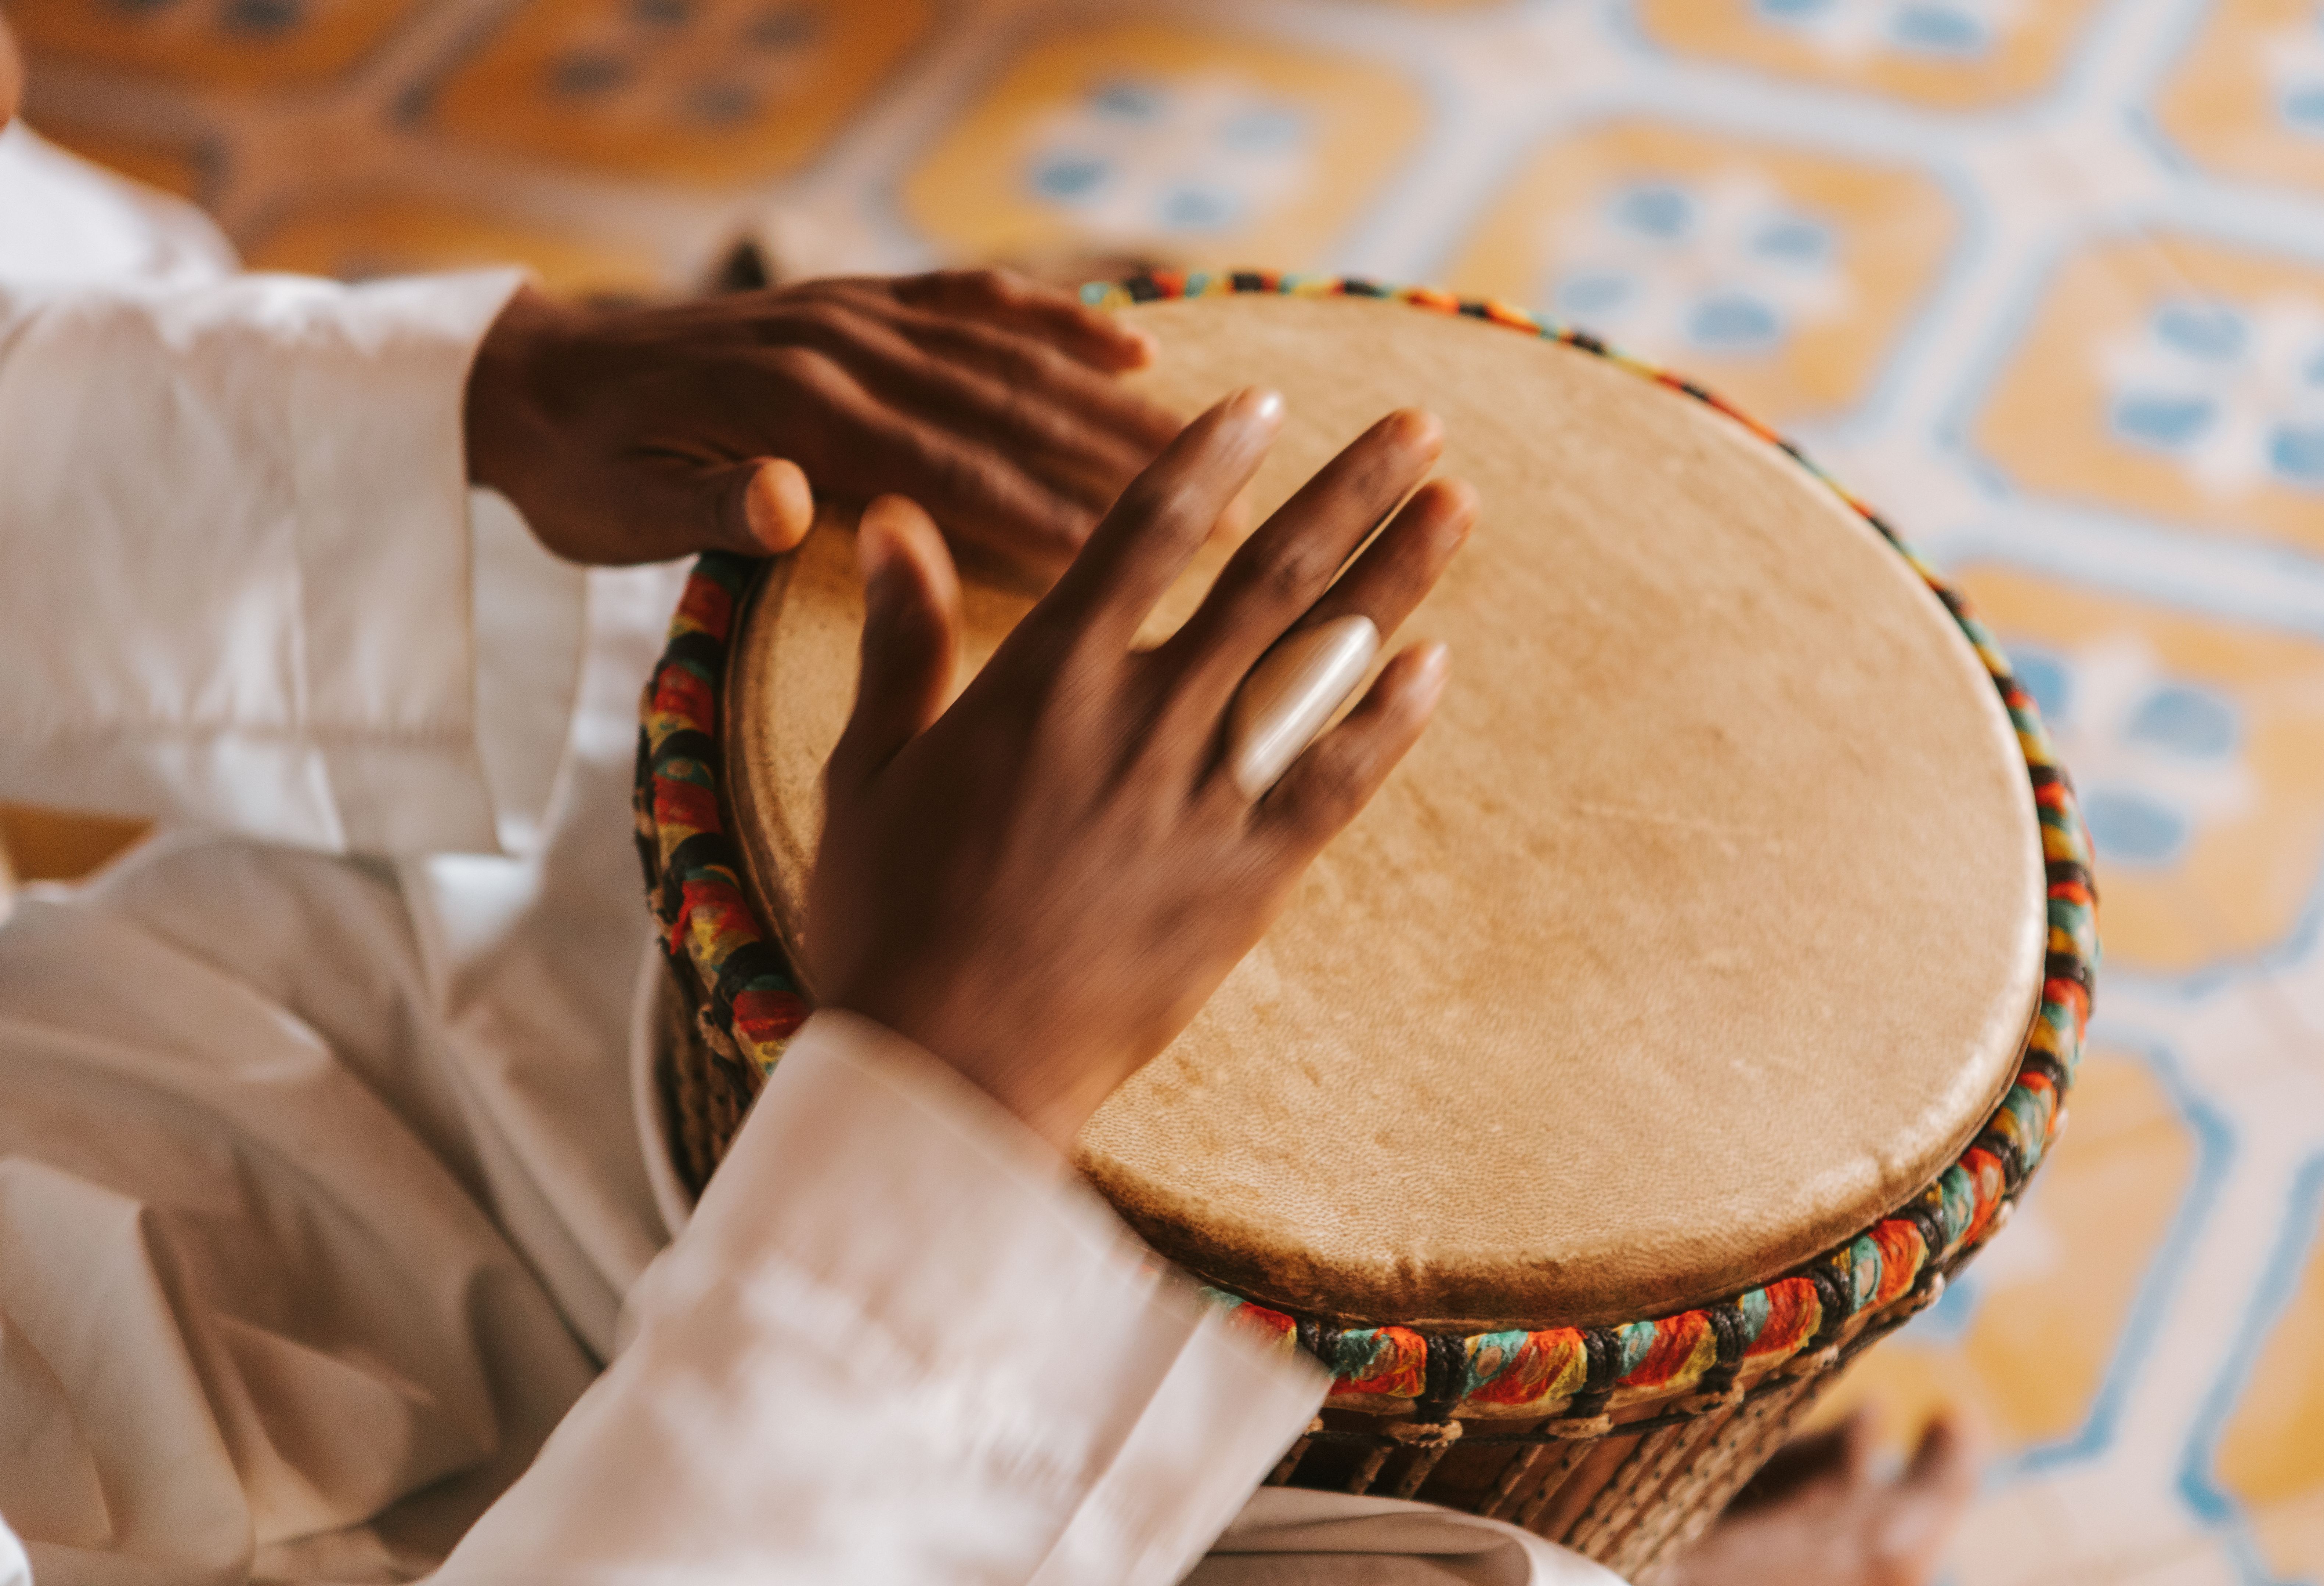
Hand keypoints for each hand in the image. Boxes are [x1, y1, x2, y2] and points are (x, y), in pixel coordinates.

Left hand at [464, 270, 1182, 574]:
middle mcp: (837, 343)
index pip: (945, 470)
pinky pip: (975, 298)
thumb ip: (711, 510)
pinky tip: (1129, 336)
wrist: (528, 380)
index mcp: (790, 409)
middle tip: (1222, 507)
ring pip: (1007, 350)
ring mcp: (852, 311)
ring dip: (1110, 396)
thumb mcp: (619, 512)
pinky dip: (1054, 315)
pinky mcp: (857, 297)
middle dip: (1117, 462)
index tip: (1136, 560)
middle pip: (1003, 405)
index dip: (1044, 516)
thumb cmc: (581, 474)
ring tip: (1207, 439)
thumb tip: (795, 505)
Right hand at [806, 389, 1477, 1150]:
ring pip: (1318, 664)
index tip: (1264, 400)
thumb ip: (903, 641)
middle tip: (1422, 425)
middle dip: (1351, 492)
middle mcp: (1139, 725)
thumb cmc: (888, 921)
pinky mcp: (1244, 882)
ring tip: (1456, 508)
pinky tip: (1435, 664)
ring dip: (1393, 579)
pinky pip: (1334, 784)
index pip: (1141, 535)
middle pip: (1266, 579)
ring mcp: (1202, 803)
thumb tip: (895, 518)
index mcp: (1043, 686)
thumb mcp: (867, 771)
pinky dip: (1387, 722)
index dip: (1208, 459)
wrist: (948, 1072)